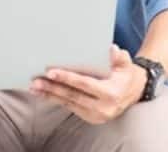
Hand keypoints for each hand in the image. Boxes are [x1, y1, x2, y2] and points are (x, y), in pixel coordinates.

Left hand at [30, 45, 146, 124]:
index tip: (51, 72)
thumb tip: (112, 49)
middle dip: (52, 88)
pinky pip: (70, 107)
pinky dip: (56, 100)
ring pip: (68, 103)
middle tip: (35, 81)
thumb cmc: (126, 75)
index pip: (84, 84)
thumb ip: (120, 57)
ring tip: (34, 88)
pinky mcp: (90, 118)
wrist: (134, 93)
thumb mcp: (126, 65)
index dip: (67, 78)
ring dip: (50, 95)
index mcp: (111, 93)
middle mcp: (103, 108)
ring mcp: (96, 115)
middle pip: (72, 96)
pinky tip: (43, 94)